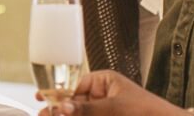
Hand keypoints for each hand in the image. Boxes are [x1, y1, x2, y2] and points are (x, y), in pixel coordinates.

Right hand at [38, 70, 188, 115]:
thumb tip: (63, 106)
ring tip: (52, 115)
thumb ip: (86, 108)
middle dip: (61, 109)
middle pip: (76, 102)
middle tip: (45, 114)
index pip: (76, 86)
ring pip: (81, 111)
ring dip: (69, 113)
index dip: (60, 95)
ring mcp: (107, 109)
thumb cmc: (149, 111)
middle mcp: (104, 95)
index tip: (44, 99)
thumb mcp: (114, 108)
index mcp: (106, 82)